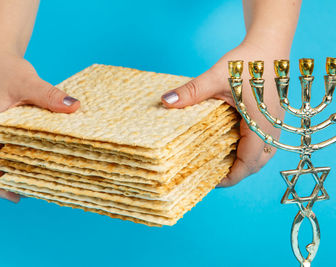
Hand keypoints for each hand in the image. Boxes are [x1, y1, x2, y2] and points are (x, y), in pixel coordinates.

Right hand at [0, 52, 79, 201]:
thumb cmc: (5, 69)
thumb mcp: (27, 82)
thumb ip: (49, 95)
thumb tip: (75, 108)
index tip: (15, 198)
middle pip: (3, 162)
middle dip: (18, 177)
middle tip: (42, 189)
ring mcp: (3, 126)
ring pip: (14, 150)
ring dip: (27, 162)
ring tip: (50, 174)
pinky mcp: (13, 120)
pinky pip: (22, 138)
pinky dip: (34, 145)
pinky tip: (52, 148)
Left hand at [161, 42, 285, 186]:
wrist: (269, 44)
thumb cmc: (248, 60)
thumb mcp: (217, 76)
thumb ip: (192, 91)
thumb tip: (166, 102)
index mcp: (261, 125)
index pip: (248, 163)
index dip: (230, 177)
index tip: (210, 182)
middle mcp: (271, 129)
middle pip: (255, 164)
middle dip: (235, 173)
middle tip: (210, 173)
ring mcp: (273, 124)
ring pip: (260, 155)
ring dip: (241, 162)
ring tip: (218, 161)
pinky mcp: (270, 118)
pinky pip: (261, 144)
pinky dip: (246, 150)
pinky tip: (228, 143)